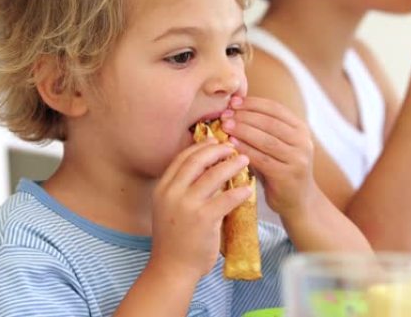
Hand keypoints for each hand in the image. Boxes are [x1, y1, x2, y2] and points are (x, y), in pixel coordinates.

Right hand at [150, 139, 251, 278]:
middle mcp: (172, 193)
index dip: (200, 146)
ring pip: (213, 175)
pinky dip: (239, 191)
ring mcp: (187, 206)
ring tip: (244, 160)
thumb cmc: (174, 239)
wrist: (171, 268)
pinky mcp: (203, 219)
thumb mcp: (169, 208)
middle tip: (232, 148)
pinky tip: (247, 189)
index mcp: (163, 188)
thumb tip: (208, 169)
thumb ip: (183, 189)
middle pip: (197, 160)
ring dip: (231, 165)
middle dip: (217, 150)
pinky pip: (226, 198)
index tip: (215, 141)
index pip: (182, 158)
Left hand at [220, 96, 316, 217]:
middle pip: (270, 122)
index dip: (253, 103)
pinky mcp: (287, 175)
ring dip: (243, 131)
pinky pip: (262, 159)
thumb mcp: (277, 145)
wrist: (298, 201)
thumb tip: (233, 109)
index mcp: (300, 129)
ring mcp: (297, 159)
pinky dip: (245, 150)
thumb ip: (262, 129)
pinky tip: (231, 145)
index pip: (275, 109)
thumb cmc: (280, 168)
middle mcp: (302, 142)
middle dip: (245, 116)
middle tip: (225, 114)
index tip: (233, 102)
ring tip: (225, 126)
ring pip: (266, 139)